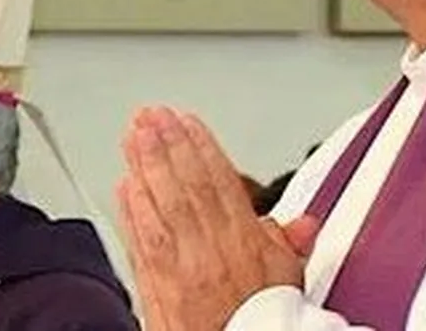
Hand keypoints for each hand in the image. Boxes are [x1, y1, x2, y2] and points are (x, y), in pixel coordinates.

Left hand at [116, 107, 319, 330]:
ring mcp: (180, 267)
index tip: (186, 120)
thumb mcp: (289, 281)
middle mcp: (210, 250)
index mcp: (244, 242)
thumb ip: (287, 242)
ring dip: (144, 165)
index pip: (219, 180)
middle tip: (151, 115)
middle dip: (167, 144)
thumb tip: (301, 222)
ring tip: (133, 136)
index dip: (200, 145)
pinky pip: (141, 240)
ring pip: (160, 204)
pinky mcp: (156, 288)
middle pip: (185, 184)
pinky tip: (124, 186)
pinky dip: (131, 210)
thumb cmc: (260, 326)